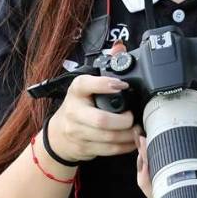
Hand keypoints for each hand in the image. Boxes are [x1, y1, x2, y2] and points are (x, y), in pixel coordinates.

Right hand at [45, 42, 139, 163]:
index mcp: (76, 91)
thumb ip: (105, 67)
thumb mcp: (86, 86)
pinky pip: (110, 150)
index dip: (105, 85)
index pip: (85, 85)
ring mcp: (77, 132)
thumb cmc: (79, 106)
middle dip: (123, 121)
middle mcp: (74, 112)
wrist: (59, 135)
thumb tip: (120, 47)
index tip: (122, 85)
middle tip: (133, 117)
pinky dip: (126, 146)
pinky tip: (132, 140)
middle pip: (101, 120)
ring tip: (137, 129)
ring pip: (108, 138)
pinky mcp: (84, 148)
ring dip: (128, 135)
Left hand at [136, 92, 196, 197]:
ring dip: (150, 169)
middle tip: (141, 139)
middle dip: (145, 162)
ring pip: (162, 189)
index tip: (146, 143)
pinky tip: (156, 159)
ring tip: (144, 147)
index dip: (151, 163)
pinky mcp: (196, 194)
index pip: (168, 180)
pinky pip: (172, 187)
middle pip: (158, 185)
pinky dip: (161, 174)